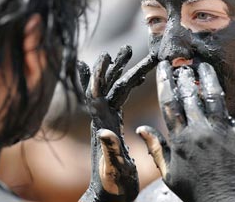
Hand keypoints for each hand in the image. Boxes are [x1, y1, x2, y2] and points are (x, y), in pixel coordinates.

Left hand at [78, 46, 156, 201]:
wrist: (108, 195)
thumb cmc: (111, 185)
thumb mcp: (113, 169)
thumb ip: (110, 150)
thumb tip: (103, 132)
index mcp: (102, 126)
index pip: (98, 95)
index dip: (99, 74)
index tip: (105, 55)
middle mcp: (103, 119)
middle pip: (109, 86)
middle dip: (116, 66)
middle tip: (126, 48)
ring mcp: (108, 121)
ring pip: (115, 90)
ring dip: (121, 72)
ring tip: (129, 54)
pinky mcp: (115, 124)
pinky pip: (120, 99)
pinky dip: (127, 86)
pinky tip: (136, 79)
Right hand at [136, 61, 234, 201]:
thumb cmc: (196, 192)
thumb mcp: (169, 173)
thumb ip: (156, 149)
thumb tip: (140, 129)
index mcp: (180, 139)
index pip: (169, 103)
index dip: (165, 81)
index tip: (163, 66)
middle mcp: (199, 130)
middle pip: (189, 94)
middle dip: (185, 75)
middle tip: (184, 64)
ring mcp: (222, 130)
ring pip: (213, 94)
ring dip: (207, 76)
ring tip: (203, 64)